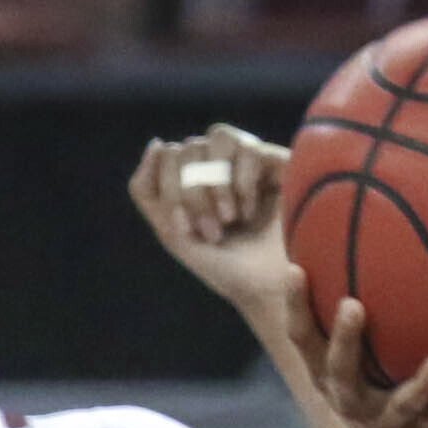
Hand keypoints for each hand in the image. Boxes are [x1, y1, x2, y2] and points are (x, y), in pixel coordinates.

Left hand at [132, 125, 294, 321]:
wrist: (275, 289)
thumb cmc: (227, 269)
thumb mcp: (174, 234)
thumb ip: (148, 190)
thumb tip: (158, 142)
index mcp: (194, 182)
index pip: (166, 156)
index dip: (170, 190)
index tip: (187, 228)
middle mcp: (220, 166)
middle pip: (186, 149)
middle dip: (193, 195)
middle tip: (215, 231)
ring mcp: (250, 161)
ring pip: (215, 138)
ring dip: (217, 183)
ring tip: (232, 218)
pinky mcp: (279, 161)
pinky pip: (247, 148)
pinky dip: (242, 182)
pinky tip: (251, 210)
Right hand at [288, 277, 427, 427]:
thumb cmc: (378, 373)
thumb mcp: (360, 345)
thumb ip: (353, 295)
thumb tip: (347, 217)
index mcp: (328, 371)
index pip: (302, 337)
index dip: (295, 305)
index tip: (295, 267)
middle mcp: (350, 398)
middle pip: (341, 371)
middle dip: (345, 339)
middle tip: (354, 305)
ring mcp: (386, 422)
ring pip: (402, 405)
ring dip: (421, 384)